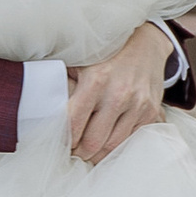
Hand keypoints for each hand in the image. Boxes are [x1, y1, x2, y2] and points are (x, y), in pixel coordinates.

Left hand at [65, 23, 168, 167]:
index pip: (74, 123)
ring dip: (99, 154)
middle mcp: (118, 94)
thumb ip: (65, 84)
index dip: (64, 139)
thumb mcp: (81, 60)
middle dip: (80, 152)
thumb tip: (44, 108)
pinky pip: (133, 139)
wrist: (146, 42)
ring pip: (114, 145)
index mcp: (96, 80)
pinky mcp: (151, 111)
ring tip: (89, 153)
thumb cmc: (107, 53)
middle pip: (94, 141)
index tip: (60, 144)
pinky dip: (119, 146)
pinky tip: (109, 144)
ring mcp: (138, 104)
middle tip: (73, 154)